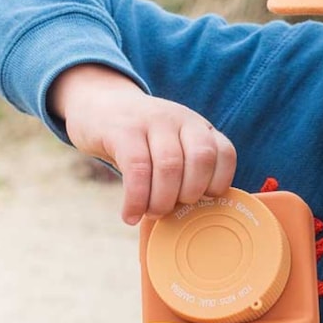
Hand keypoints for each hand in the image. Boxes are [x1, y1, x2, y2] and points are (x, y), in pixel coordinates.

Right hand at [49, 64, 236, 223]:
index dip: (218, 183)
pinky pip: (137, 168)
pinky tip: (130, 215)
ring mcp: (153, 121)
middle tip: (172, 210)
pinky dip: (136, 199)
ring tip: (151, 214)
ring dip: (162, 200)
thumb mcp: (170, 145)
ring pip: (169, 166)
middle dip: (189, 194)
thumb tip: (196, 217)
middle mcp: (180, 119)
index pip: (224, 153)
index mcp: (198, 127)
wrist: (98, 105)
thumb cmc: (140, 141)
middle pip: (200, 160)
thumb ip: (186, 170)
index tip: (202, 200)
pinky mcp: (123, 130)